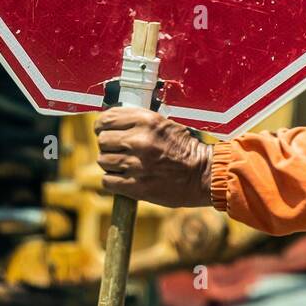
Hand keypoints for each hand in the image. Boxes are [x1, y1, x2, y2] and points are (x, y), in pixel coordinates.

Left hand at [95, 106, 212, 207]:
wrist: (203, 174)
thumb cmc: (185, 149)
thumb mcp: (164, 124)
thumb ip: (138, 122)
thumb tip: (110, 123)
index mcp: (147, 121)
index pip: (106, 119)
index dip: (102, 125)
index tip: (103, 130)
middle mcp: (139, 141)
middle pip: (102, 140)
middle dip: (108, 145)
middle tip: (118, 149)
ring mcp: (136, 165)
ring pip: (103, 160)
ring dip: (111, 163)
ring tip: (125, 164)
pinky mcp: (136, 186)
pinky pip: (107, 181)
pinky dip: (113, 180)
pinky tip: (124, 177)